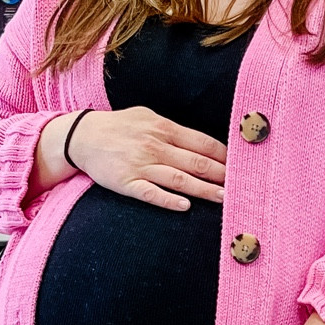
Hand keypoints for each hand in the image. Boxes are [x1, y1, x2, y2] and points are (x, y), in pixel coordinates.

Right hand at [68, 106, 226, 211]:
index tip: (240, 166)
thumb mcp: (146, 117)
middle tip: (242, 186)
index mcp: (163, 128)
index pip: (202, 143)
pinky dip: (168, 200)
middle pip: (196, 163)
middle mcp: (155, 146)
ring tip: (224, 199)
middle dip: (222, 175)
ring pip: (179, 180)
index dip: (224, 156)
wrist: (82, 136)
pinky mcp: (126, 182)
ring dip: (204, 191)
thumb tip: (200, 142)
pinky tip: (185, 207)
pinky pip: (150, 193)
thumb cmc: (118, 127)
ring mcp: (141, 165)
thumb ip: (171, 129)